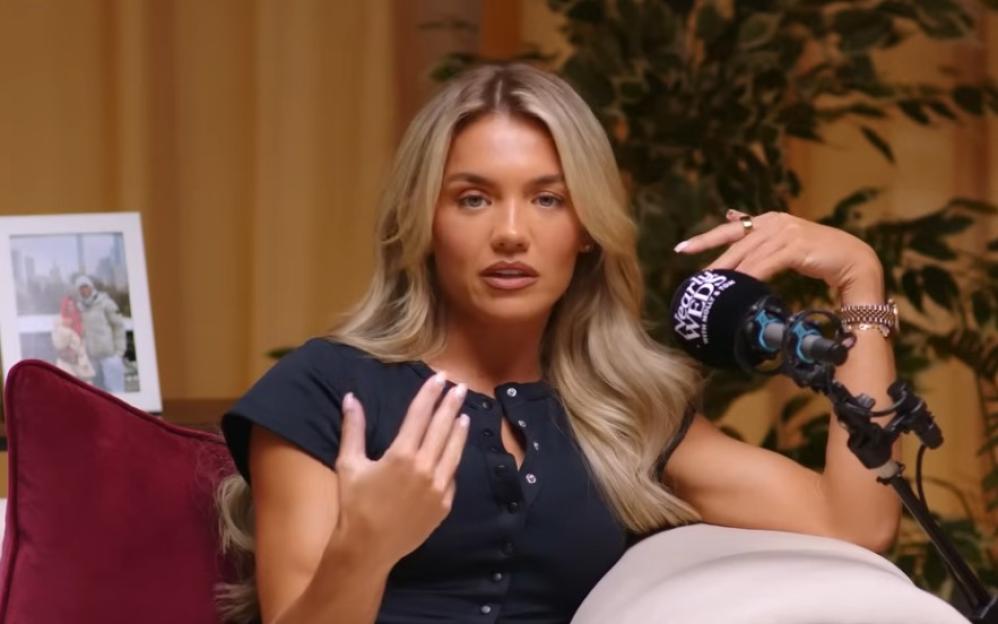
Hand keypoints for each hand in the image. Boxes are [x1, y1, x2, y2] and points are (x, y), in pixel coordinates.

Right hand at [332, 373, 469, 566]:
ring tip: (464, 415)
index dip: (430, 393)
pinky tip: (454, 451)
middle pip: (442, 427)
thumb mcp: (349, 464)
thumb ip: (353, 429)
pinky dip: (454, 459)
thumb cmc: (354, 505)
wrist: (367, 548)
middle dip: (451, 405)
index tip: (439, 378)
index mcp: (401, 454)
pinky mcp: (444, 504)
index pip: (420, 414)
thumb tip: (351, 398)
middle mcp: (425, 468)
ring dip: (459, 430)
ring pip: (454, 451)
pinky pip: (452, 476)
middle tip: (459, 387)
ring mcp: (438, 487)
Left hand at [675, 210, 884, 302]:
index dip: (706, 238)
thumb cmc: (820, 256)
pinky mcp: (797, 246)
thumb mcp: (786, 242)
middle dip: (712, 258)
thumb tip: (732, 217)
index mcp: (771, 220)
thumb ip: (761, 236)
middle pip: (736, 242)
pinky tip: (737, 285)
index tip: (682, 248)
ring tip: (711, 285)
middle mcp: (776, 222)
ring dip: (729, 272)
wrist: (854, 262)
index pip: (731, 229)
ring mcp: (787, 232)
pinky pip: (766, 264)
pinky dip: (750, 275)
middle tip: (694, 275)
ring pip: (749, 255)